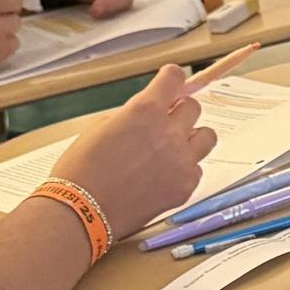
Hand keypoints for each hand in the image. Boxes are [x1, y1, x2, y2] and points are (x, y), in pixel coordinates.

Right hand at [48, 62, 217, 242]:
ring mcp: (182, 161)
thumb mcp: (102, 126)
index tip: (169, 83)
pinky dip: (184, 168)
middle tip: (163, 123)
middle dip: (178, 111)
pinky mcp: (186, 186)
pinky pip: (196, 168)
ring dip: (191, 137)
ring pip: (206, 136)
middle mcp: (169, 132)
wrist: (82, 211)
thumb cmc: (82, 168)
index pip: (175, 78)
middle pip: (194, 107)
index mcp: (145, 110)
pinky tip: (163, 176)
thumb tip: (153, 111)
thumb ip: (134, 114)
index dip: (171, 79)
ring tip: (171, 148)